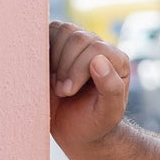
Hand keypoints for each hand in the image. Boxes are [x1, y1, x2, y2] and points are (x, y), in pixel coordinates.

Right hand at [49, 21, 129, 147]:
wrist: (75, 129)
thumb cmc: (94, 123)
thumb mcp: (108, 114)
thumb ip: (112, 89)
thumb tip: (99, 60)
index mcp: (117, 61)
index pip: (96, 49)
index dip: (78, 68)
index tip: (68, 92)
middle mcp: (99, 48)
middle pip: (78, 37)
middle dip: (65, 66)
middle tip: (62, 92)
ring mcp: (78, 43)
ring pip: (63, 30)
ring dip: (53, 58)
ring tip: (56, 84)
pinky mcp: (58, 43)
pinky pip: (47, 31)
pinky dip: (42, 49)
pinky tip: (45, 72)